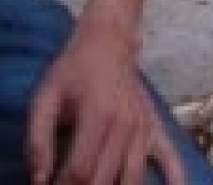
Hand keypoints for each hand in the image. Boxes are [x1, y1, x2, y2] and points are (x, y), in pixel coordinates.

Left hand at [26, 17, 180, 184]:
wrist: (108, 41)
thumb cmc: (73, 70)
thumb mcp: (45, 97)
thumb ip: (38, 139)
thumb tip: (39, 179)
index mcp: (98, 116)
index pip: (81, 170)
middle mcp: (126, 126)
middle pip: (106, 179)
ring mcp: (144, 129)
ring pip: (132, 178)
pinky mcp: (154, 129)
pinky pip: (170, 158)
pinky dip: (175, 178)